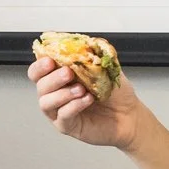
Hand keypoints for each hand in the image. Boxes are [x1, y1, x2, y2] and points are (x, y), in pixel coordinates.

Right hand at [29, 56, 145, 150]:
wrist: (130, 115)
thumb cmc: (116, 94)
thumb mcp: (106, 68)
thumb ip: (93, 55)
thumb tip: (82, 43)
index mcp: (60, 78)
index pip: (38, 71)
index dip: (40, 65)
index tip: (50, 60)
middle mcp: (56, 94)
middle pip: (40, 86)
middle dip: (52, 78)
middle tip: (68, 73)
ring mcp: (59, 111)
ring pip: (45, 103)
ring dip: (62, 94)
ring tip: (81, 89)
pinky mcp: (67, 126)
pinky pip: (62, 116)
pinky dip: (73, 106)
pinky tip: (87, 100)